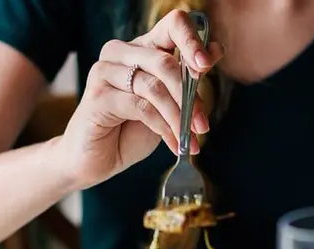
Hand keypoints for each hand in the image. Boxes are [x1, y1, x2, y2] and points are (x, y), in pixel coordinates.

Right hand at [56, 10, 223, 189]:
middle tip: (202, 125)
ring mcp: (105, 71)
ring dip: (178, 117)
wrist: (97, 158)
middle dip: (189, 97)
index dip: (192, 41)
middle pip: (165, 62)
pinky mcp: (97, 96)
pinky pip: (140, 107)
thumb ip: (188, 78)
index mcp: (143, 47)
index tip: (206, 66)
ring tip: (190, 139)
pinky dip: (163, 128)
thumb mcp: (168, 102)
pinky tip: (173, 144)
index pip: (172, 25)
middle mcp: (121, 52)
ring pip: (154, 88)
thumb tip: (217, 50)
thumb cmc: (132, 128)